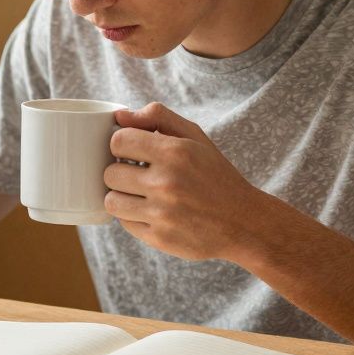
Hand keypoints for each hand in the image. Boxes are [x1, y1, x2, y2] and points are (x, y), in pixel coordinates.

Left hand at [104, 102, 268, 261]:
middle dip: (120, 172)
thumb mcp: (195, 138)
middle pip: (109, 173)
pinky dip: (132, 217)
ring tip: (139, 194)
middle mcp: (166, 183)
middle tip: (137, 175)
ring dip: (121, 196)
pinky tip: (151, 211)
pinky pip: (124, 223)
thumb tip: (120, 116)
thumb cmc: (215, 176)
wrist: (243, 223)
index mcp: (175, 153)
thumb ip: (158, 117)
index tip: (132, 152)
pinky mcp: (159, 238)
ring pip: (111, 201)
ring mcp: (162, 214)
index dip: (122, 145)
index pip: (118, 141)